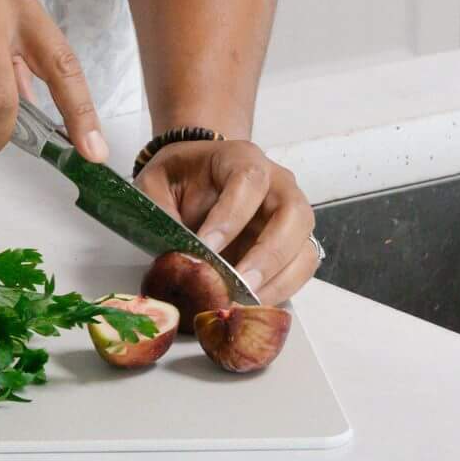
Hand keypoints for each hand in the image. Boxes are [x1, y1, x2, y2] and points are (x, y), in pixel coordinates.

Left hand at [136, 138, 318, 303]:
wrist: (197, 176)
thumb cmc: (180, 176)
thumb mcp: (156, 180)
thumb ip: (160, 208)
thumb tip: (177, 253)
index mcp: (242, 158)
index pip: (249, 181)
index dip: (230, 217)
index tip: (206, 247)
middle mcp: (278, 184)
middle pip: (293, 215)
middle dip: (268, 254)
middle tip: (238, 283)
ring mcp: (291, 214)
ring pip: (303, 247)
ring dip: (278, 279)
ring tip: (244, 300)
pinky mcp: (294, 243)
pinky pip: (301, 269)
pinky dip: (281, 289)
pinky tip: (252, 302)